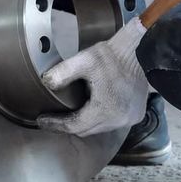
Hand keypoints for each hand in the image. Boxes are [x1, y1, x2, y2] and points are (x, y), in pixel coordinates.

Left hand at [37, 17, 148, 136]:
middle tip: (53, 117)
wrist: (138, 51)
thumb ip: (62, 72)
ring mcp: (129, 119)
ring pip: (99, 128)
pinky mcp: (136, 115)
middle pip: (86, 130)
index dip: (56, 124)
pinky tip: (92, 107)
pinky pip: (112, 123)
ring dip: (85, 122)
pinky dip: (100, 118)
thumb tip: (46, 83)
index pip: (74, 126)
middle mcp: (119, 120)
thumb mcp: (83, 60)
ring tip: (71, 112)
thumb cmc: (111, 56)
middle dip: (69, 124)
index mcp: (105, 109)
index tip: (42, 121)